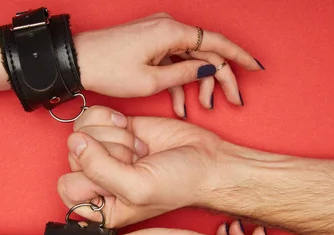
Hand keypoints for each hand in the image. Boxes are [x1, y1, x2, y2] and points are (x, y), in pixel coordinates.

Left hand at [58, 106, 228, 226]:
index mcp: (99, 207)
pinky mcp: (114, 129)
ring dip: (114, 136)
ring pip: (81, 132)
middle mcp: (98, 180)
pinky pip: (91, 116)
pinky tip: (129, 129)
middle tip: (137, 162)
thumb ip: (99, 169)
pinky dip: (110, 118)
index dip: (93, 177)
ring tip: (139, 150)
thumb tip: (75, 140)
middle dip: (109, 153)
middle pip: (73, 155)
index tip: (122, 180)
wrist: (207, 161)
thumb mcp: (137, 188)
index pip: (68, 186)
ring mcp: (104, 152)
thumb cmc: (179, 184)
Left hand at [73, 13, 263, 117]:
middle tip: (232, 101)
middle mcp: (168, 27)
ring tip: (202, 108)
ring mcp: (158, 33)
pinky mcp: (149, 41)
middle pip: (206, 52)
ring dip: (198, 84)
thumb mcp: (151, 80)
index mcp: (172, 32)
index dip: (240, 56)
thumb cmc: (109, 69)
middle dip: (220, 79)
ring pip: (190, 58)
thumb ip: (185, 74)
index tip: (256, 68)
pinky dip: (179, 80)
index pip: (216, 42)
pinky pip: (173, 59)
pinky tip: (181, 105)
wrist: (76, 60)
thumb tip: (210, 70)